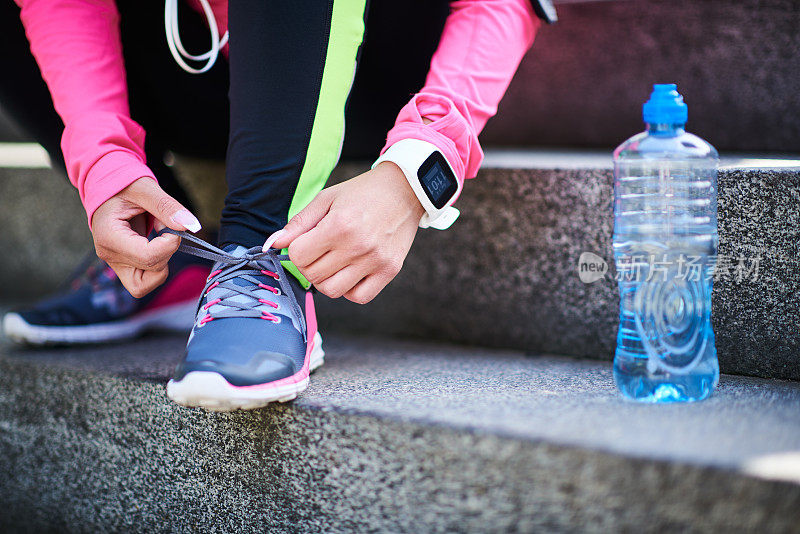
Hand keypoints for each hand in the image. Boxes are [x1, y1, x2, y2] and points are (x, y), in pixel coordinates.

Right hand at [91, 177, 201, 297]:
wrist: (106, 188)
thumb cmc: (123, 185)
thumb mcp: (146, 189)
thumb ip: (168, 207)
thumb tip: (191, 226)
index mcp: (109, 236)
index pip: (149, 257)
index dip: (170, 243)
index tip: (170, 224)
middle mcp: (109, 255)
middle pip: (151, 272)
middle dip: (167, 252)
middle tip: (164, 229)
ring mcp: (115, 263)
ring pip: (145, 285)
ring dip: (162, 264)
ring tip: (159, 239)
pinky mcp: (124, 266)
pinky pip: (145, 281)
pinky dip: (158, 266)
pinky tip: (156, 245)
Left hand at [270, 162, 424, 303]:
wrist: (405, 190)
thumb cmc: (362, 193)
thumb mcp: (326, 199)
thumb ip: (298, 223)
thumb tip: (272, 244)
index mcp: (339, 225)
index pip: (298, 255)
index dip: (296, 249)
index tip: (306, 241)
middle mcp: (357, 246)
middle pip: (313, 275)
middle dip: (308, 265)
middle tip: (319, 251)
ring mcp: (375, 261)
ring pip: (333, 291)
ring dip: (326, 279)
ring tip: (333, 262)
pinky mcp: (390, 270)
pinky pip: (359, 297)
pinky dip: (349, 290)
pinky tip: (350, 272)